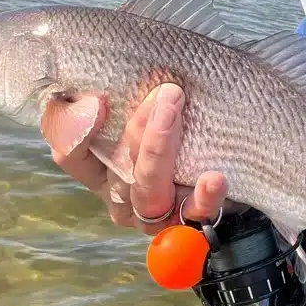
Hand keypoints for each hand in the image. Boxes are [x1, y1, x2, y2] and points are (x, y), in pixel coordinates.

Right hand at [47, 83, 238, 234]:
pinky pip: (196, 212)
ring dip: (159, 150)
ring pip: (148, 189)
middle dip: (137, 129)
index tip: (98, 100)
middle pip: (116, 168)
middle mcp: (123, 193)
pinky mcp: (192, 219)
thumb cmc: (181, 126)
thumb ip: (124, 92)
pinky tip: (213, 178)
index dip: (75, 131)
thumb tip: (99, 86)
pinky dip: (204, 196)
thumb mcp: (150, 104)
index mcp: (101, 167)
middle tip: (164, 93)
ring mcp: (156, 212)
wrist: (234, 163)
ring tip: (175, 114)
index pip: (71, 154)